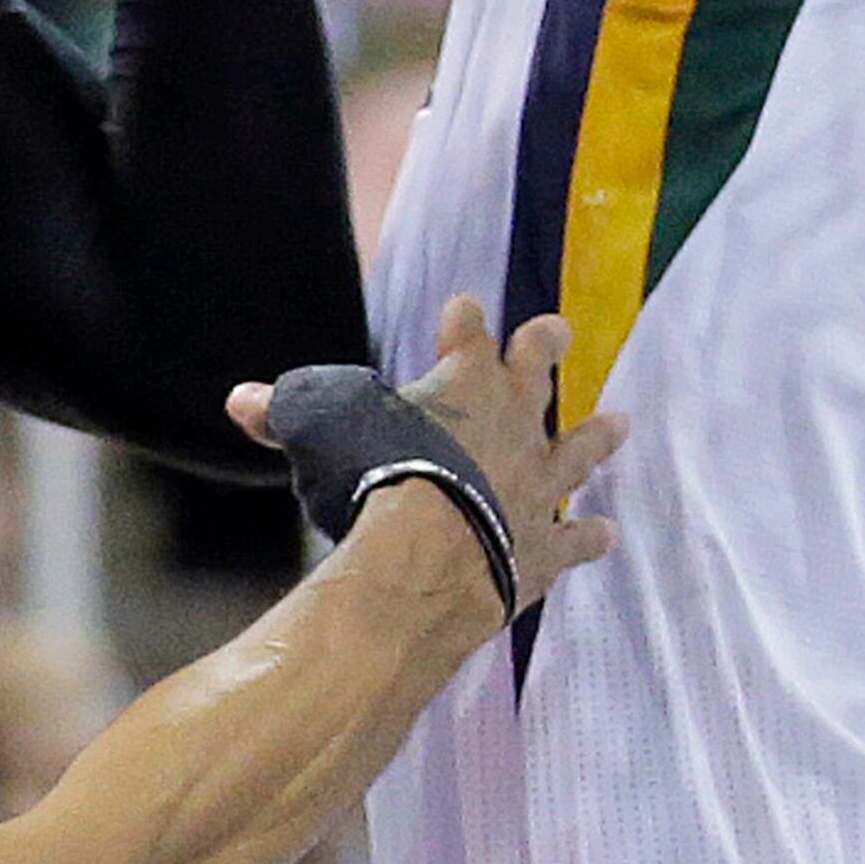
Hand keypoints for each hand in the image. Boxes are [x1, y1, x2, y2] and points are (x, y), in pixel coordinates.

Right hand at [228, 296, 622, 616]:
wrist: (427, 555)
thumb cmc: (372, 477)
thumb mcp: (316, 429)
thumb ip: (287, 412)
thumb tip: (242, 401)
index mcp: (466, 382)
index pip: (470, 331)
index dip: (465, 319)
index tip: (465, 307)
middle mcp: (514, 423)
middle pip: (538, 373)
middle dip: (546, 348)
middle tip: (561, 330)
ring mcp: (537, 485)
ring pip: (579, 451)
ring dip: (598, 436)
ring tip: (623, 423)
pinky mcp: (546, 546)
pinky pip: (577, 538)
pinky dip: (591, 537)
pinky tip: (608, 535)